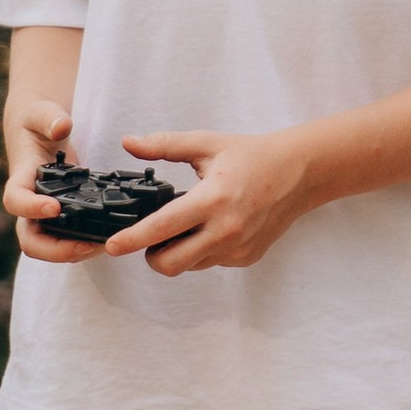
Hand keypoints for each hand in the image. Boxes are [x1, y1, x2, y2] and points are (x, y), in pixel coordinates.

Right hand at [1, 97, 92, 262]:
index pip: (15, 201)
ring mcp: (42, 214)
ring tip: (103, 246)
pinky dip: (84, 244)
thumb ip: (50, 117)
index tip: (55, 208)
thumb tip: (63, 125)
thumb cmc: (37, 121)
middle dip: (55, 250)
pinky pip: (66, 239)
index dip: (30, 208)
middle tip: (85, 246)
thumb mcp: (42, 112)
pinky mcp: (60, 217)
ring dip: (73, 253)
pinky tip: (107, 240)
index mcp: (20, 178)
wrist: (40, 131)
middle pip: (29, 240)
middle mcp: (28, 203)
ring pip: (48, 246)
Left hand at [110, 128, 314, 274]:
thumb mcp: (206, 144)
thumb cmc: (251, 156)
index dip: (133, 239)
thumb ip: (164, 145)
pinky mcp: (246, 257)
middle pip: (171, 264)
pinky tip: (210, 228)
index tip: (112, 246)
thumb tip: (129, 143)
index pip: (163, 227)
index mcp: (212, 199)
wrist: (298, 173)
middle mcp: (226, 229)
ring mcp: (237, 248)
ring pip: (190, 266)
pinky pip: (210, 262)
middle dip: (151, 256)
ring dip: (177, 253)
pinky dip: (201, 251)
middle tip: (150, 239)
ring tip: (183, 227)